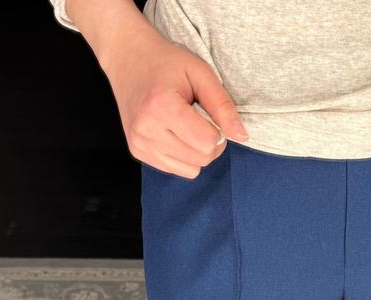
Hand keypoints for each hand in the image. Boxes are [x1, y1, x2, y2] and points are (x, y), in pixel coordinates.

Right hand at [99, 19, 248, 177]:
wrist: (128, 58)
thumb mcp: (200, 73)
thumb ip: (223, 106)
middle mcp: (147, 130)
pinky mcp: (137, 152)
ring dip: (196, 152)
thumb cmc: (167, 63)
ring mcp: (140, 143)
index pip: (207, 143)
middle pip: (201, 159)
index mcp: (162, 107)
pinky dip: (182, 156)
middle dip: (209, 143)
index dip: (217, 131)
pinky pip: (176, 170)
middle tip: (198, 119)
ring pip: (191, 170)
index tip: (208, 114)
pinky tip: (173, 133)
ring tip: (184, 125)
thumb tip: (242, 136)